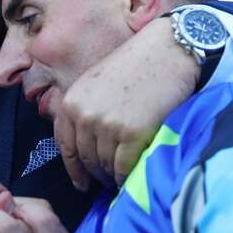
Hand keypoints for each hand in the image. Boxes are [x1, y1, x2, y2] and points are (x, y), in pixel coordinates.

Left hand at [58, 17, 199, 189]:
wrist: (168, 51)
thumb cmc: (136, 64)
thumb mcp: (95, 82)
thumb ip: (85, 110)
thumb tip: (86, 146)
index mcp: (72, 101)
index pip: (65, 145)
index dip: (73, 168)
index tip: (81, 182)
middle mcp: (85, 115)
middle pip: (86, 159)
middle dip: (96, 173)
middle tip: (108, 180)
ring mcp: (108, 125)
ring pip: (105, 166)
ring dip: (113, 176)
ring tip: (123, 176)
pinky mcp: (132, 134)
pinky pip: (124, 168)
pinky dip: (128, 176)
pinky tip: (134, 176)